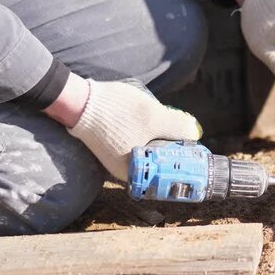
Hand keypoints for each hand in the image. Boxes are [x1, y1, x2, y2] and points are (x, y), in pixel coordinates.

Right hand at [63, 79, 201, 180]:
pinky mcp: (113, 148)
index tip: (195, 152)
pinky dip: (148, 136)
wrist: (78, 100)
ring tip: (171, 127)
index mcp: (134, 172)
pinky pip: (138, 145)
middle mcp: (124, 171)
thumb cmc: (116, 112)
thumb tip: (195, 133)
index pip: (167, 173)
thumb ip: (177, 126)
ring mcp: (117, 160)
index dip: (182, 162)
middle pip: (159, 164)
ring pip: (149, 153)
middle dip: (173, 150)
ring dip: (161, 141)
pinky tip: (153, 124)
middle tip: (185, 136)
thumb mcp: (153, 117)